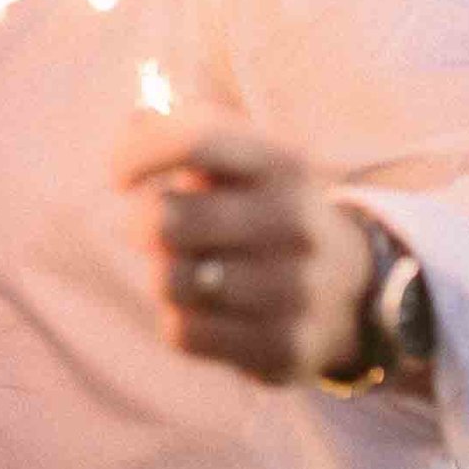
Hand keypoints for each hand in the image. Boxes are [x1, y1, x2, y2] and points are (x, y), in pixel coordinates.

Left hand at [113, 112, 371, 384]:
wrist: (350, 287)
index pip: (196, 142)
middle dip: (138, 223)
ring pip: (170, 281)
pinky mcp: (284, 345)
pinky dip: (177, 318)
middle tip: (144, 227)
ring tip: (183, 267)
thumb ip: (183, 132)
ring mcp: (295, 287)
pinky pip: (185, 332)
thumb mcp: (242, 160)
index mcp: (282, 162)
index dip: (140, 153)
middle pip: (168, 220)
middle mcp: (294, 221)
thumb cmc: (263, 209)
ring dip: (160, 274)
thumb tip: (132, 122)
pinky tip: (201, 308)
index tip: (119, 175)